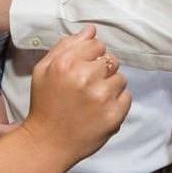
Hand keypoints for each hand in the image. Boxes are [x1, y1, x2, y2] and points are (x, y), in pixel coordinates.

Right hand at [20, 26, 130, 167]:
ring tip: (93, 99)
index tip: (81, 70)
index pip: (96, 44)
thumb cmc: (45, 104)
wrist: (47, 142)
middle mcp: (85, 77)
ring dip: (110, 86)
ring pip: (121, 78)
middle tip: (86, 87)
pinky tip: (100, 110)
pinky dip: (117, 102)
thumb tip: (91, 30)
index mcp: (66, 62)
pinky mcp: (114, 114)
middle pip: (111, 60)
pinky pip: (127, 96)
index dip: (90, 56)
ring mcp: (102, 96)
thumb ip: (66, 46)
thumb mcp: (44, 70)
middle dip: (101, 71)